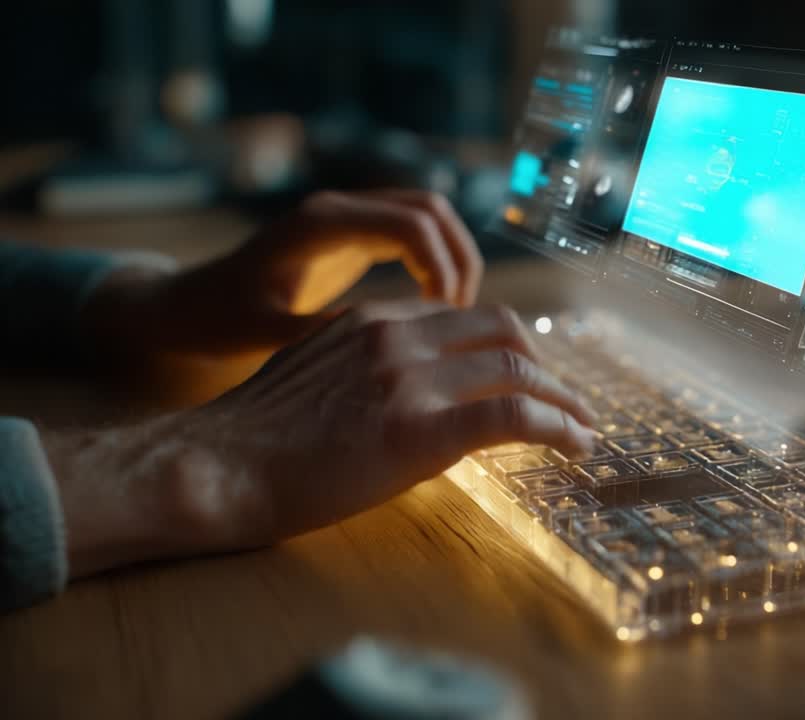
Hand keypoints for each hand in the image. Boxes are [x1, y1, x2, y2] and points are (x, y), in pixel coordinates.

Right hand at [44, 301, 595, 577]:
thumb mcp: (315, 373)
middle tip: (566, 402)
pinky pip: (512, 415)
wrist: (216, 465)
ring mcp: (410, 377)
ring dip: (564, 401)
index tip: (529, 375)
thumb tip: (410, 388)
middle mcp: (399, 334)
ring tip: (584, 429)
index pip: (466, 317)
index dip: (509, 346)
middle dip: (546, 366)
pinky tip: (575, 446)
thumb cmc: (256, 435)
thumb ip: (369, 366)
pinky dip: (557, 427)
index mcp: (375, 318)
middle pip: (505, 332)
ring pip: (518, 369)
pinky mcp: (420, 429)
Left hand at [85, 190, 483, 357]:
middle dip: (459, 259)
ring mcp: (348, 219)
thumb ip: (324, 334)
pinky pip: (414, 236)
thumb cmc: (219, 323)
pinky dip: (436, 264)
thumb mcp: (266, 335)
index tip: (445, 319)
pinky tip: (432, 311)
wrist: (189, 308)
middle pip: (431, 210)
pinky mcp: (353, 237)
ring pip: (429, 217)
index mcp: (321, 225)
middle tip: (462, 317)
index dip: (442, 268)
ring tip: (454, 316)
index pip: (411, 225)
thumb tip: (390, 346)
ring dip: (454, 260)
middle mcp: (339, 210)